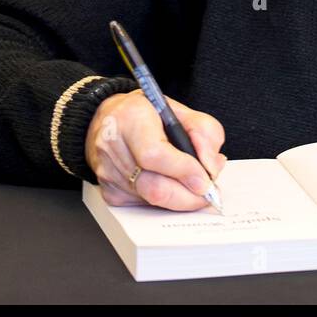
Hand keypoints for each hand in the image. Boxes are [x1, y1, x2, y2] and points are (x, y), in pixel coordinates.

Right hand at [85, 89, 227, 209]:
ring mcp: (106, 170)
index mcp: (131, 118)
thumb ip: (205, 134)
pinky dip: (163, 200)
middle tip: (207, 192)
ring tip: (191, 183)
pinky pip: (142, 205)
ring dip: (178, 197)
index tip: (205, 179)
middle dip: (187, 196)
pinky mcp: (107, 190)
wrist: (114, 117)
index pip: (154, 154)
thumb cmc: (148, 113)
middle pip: (153, 187)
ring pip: (150, 200)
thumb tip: (210, 168)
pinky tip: (168, 183)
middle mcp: (112, 145)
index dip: (183, 171)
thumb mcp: (184, 111)